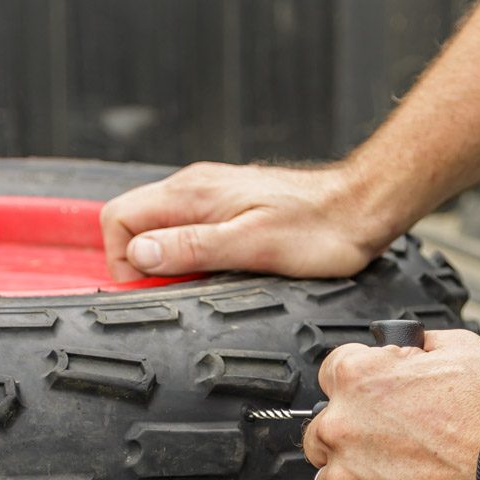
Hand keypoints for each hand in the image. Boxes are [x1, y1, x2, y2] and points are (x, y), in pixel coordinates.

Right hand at [100, 161, 396, 280]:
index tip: (153, 288)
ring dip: (170, 261)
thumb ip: (191, 247)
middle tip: (179, 290)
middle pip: (134, 223)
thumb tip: (139, 254)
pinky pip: (189, 231)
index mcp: (192, 193)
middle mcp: (195, 188)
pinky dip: (192, 256)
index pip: (118, 217)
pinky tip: (221, 271)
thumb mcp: (252, 246)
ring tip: (204, 282)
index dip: (123, 261)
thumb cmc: (318, 230)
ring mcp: (211, 197)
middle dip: (143, 264)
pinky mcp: (230, 208)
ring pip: (160, 229)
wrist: (361, 209)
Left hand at [303, 329, 479, 479]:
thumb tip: (405, 348)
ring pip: (333, 479)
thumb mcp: (460, 349)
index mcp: (359, 380)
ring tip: (408, 478)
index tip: (377, 400)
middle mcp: (342, 429)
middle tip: (396, 445)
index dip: (361, 386)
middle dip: (353, 434)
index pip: (331, 374)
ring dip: (360, 478)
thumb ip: (415, 346)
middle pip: (323, 430)